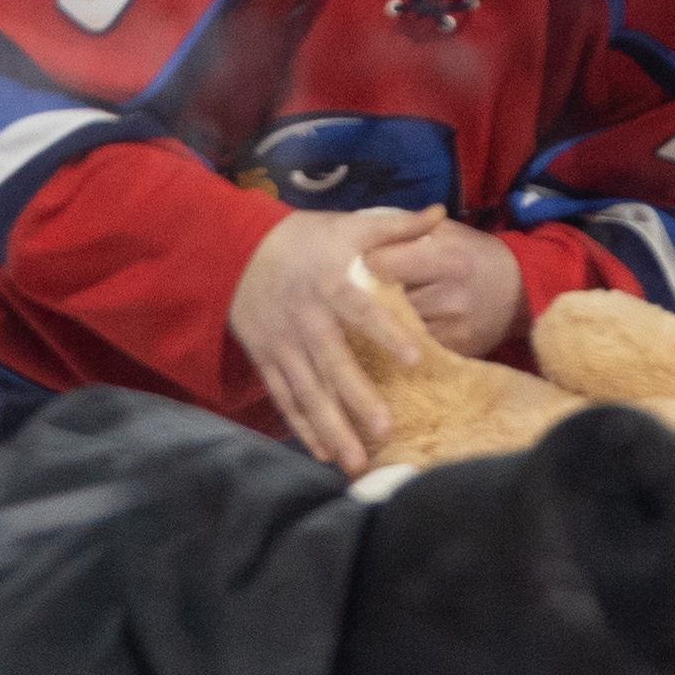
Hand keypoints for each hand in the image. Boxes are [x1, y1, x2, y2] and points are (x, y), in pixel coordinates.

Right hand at [226, 210, 415, 468]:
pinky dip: (302, 428)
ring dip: (331, 428)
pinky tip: (323, 454)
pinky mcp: (266, 363)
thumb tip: (439, 213)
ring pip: (308, 393)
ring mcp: (283, 346)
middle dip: (357, 400)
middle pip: (333, 365)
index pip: (362, 312)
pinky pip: (285, 400)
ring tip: (355, 461)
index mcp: (330, 284)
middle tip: (385, 430)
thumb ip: (395, 226)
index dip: (388, 334)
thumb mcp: (347, 225)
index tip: (416, 358)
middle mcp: (306, 320)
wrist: (235, 251)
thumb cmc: (302, 239)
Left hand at [337, 207, 529, 359]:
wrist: (521, 291)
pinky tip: (398, 333)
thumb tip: (365, 236)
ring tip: (374, 313)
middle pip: (387, 301)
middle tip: (360, 292)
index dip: (368, 263)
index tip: (361, 263)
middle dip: (372, 296)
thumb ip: (408, 230)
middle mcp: (449, 296)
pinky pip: (415, 349)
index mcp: (447, 258)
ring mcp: (453, 329)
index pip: (384, 265)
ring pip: (397, 329)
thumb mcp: (448, 233)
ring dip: (385, 322)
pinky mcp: (455, 353)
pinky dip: (404, 341)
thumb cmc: (476, 255)